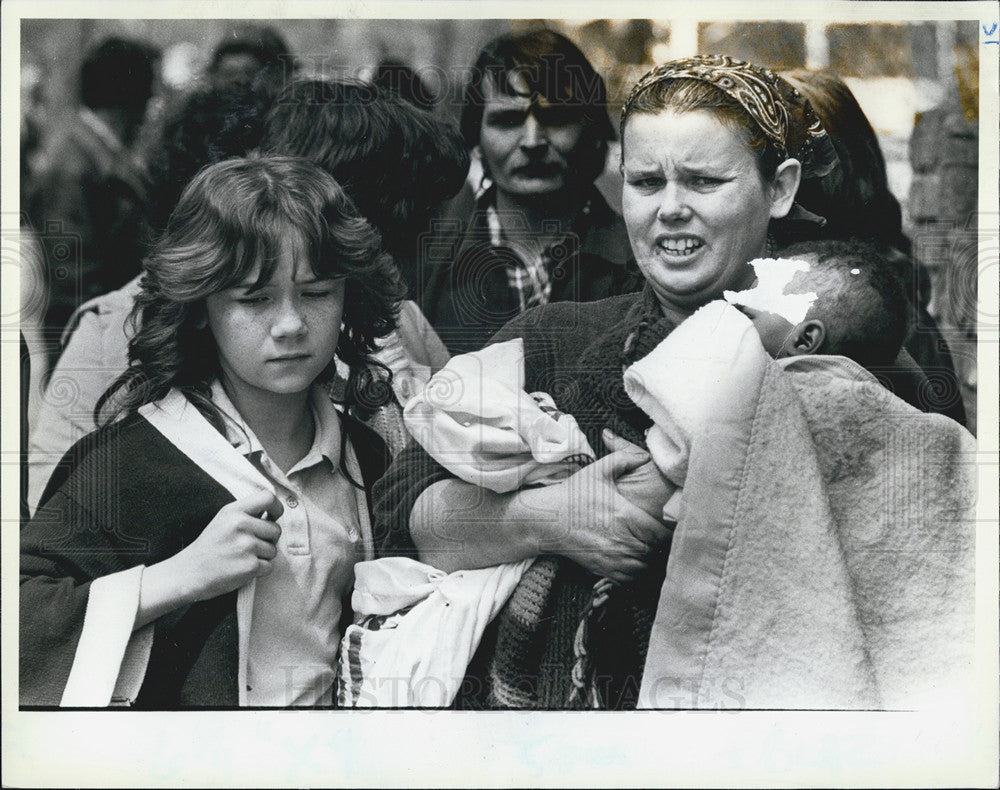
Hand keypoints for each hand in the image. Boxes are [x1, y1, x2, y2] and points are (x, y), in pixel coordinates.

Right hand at [170, 489, 283, 602]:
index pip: (268, 498)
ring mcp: (246, 546)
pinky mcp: (250, 566)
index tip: (274, 517)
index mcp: (234, 511)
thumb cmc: (210, 546)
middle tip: (249, 546)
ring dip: (263, 556)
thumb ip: (247, 513)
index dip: (277, 508)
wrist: (189, 573)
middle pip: (276, 529)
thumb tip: (275, 513)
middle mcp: (241, 525)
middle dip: (268, 540)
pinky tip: (241, 569)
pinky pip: (269, 566)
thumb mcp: (223, 520)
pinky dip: (259, 570)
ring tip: (241, 557)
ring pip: (273, 550)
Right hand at [525, 430, 670, 582]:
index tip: (667, 525)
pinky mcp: (602, 569)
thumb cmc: (573, 495)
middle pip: (655, 551)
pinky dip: (635, 572)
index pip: (661, 532)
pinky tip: (632, 560)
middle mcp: (621, 540)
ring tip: (646, 548)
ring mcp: (612, 558)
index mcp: (625, 516)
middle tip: (658, 536)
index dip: (669, 531)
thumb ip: (623, 458)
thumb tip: (645, 455)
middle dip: (659, 545)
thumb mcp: (597, 471)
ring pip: (645, 567)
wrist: (546, 520)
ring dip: (648, 559)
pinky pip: (629, 579)